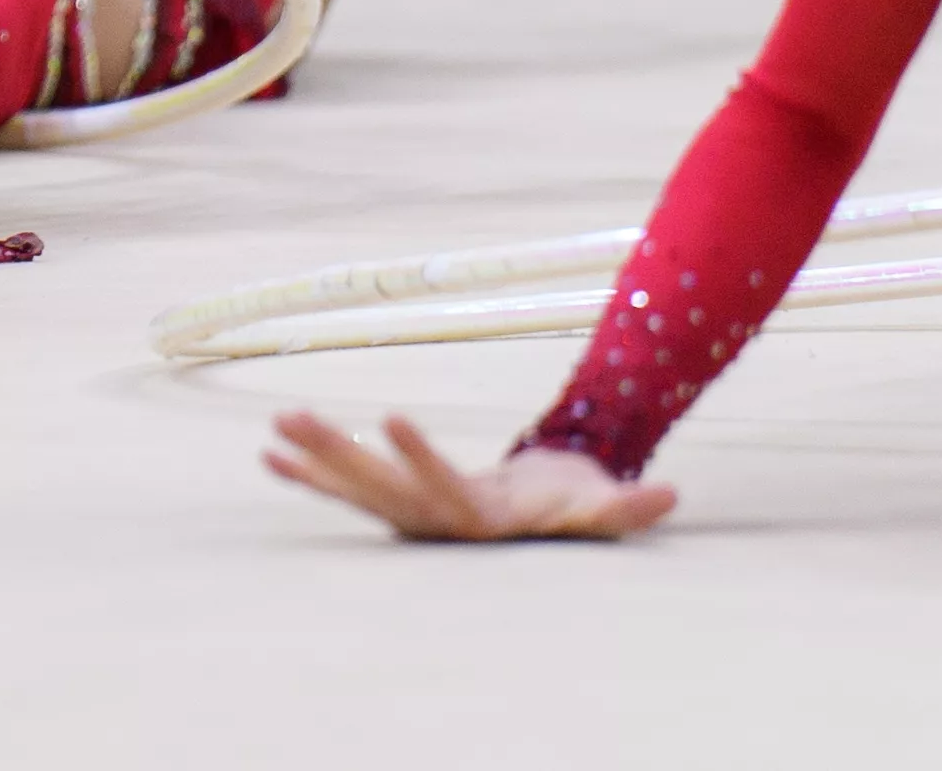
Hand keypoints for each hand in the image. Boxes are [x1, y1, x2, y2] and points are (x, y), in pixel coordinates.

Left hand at [263, 410, 677, 540]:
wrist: (543, 525)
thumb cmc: (570, 507)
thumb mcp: (598, 508)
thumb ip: (625, 508)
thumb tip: (669, 496)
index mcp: (481, 518)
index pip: (444, 486)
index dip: (417, 456)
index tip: (391, 417)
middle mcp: (435, 521)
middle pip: (381, 487)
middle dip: (338, 453)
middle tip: (293, 417)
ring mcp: (411, 516)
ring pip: (357, 486)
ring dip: (316, 459)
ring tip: (275, 427)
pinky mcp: (396, 506)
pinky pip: (347, 492)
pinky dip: (311, 475)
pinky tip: (271, 457)